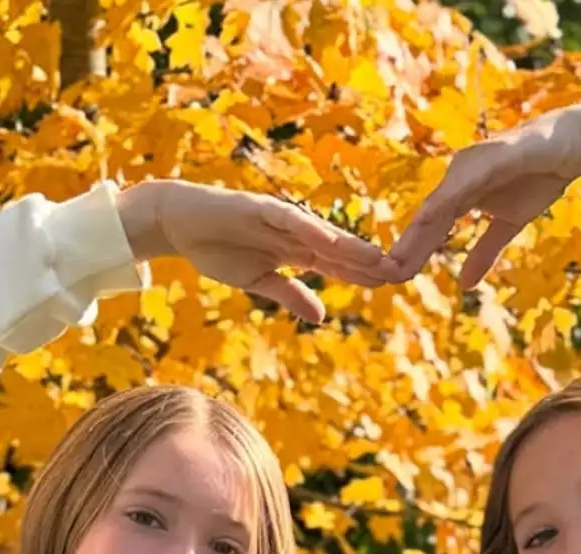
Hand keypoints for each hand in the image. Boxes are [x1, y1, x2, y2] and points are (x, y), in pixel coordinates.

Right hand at [118, 180, 399, 323]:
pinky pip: (289, 221)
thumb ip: (290, 294)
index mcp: (295, 250)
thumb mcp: (258, 282)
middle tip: (400, 272)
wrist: (180, 224)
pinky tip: (332, 242)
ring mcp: (278, 219)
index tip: (389, 284)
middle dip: (366, 262)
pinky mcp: (258, 209)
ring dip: (349, 247)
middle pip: (337, 249)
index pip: (335, 264)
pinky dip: (310, 230)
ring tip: (377, 258)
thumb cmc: (218, 249)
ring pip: (320, 235)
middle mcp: (293, 233)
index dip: (360, 274)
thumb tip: (321, 316)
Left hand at [390, 105, 580, 288]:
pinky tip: (431, 218)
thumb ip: (485, 252)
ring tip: (397, 259)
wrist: (573, 144)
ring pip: (438, 204)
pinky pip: (467, 182)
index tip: (389, 281)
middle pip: (425, 221)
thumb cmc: (538, 178)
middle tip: (380, 277)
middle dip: (404, 250)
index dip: (410, 255)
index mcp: (458, 195)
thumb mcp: (509, 225)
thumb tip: (464, 285)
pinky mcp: (491, 156)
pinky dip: (447, 201)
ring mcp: (471, 165)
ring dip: (417, 233)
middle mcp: (457, 179)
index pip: (428, 231)